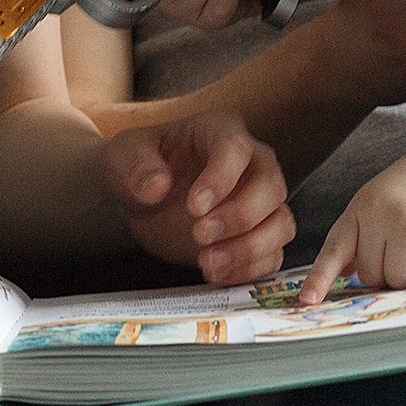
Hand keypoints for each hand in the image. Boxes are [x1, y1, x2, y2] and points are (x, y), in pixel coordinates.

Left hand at [104, 108, 293, 284]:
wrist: (143, 199)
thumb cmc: (139, 167)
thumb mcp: (124, 156)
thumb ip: (137, 166)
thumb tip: (157, 186)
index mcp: (220, 131)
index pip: (236, 148)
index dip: (221, 178)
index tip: (193, 207)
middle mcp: (252, 162)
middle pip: (271, 186)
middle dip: (240, 216)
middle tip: (199, 235)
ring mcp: (260, 201)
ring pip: (281, 224)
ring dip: (250, 248)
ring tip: (207, 263)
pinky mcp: (258, 235)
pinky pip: (273, 254)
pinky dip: (250, 269)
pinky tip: (216, 274)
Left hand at [300, 143, 405, 304]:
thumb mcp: (381, 198)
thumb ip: (364, 231)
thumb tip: (347, 272)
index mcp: (361, 207)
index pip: (334, 249)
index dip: (320, 278)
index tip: (307, 300)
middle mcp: (379, 214)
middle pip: (372, 276)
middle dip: (389, 274)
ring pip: (400, 280)